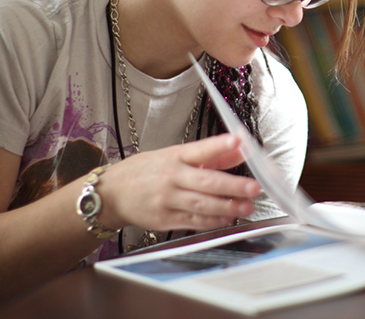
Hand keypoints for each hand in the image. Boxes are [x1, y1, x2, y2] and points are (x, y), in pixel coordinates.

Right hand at [96, 134, 261, 231]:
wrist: (110, 193)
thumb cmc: (144, 171)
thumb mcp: (173, 155)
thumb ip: (209, 155)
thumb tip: (238, 150)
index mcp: (175, 157)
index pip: (201, 149)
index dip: (220, 145)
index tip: (239, 142)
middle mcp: (172, 177)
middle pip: (206, 182)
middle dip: (233, 186)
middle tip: (254, 188)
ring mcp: (167, 200)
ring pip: (202, 204)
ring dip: (227, 207)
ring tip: (246, 207)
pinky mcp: (164, 219)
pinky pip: (192, 221)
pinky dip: (211, 221)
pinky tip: (226, 219)